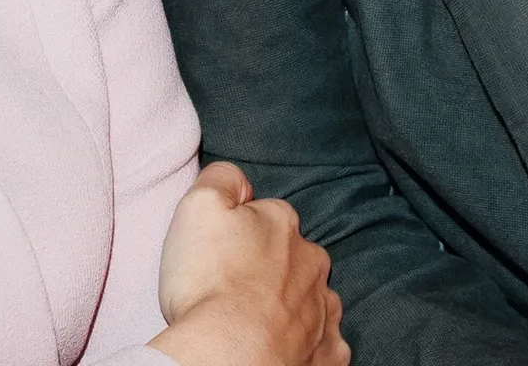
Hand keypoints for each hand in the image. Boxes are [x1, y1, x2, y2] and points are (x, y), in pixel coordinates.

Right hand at [151, 161, 348, 365]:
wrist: (228, 356)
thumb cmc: (209, 283)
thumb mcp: (199, 206)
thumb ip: (221, 178)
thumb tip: (238, 179)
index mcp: (283, 224)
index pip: (267, 216)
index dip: (242, 233)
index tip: (223, 253)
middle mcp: (313, 263)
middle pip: (296, 258)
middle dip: (276, 270)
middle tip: (239, 291)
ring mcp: (325, 312)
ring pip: (314, 301)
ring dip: (294, 309)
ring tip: (259, 324)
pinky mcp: (328, 355)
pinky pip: (325, 346)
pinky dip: (308, 348)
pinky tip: (284, 349)